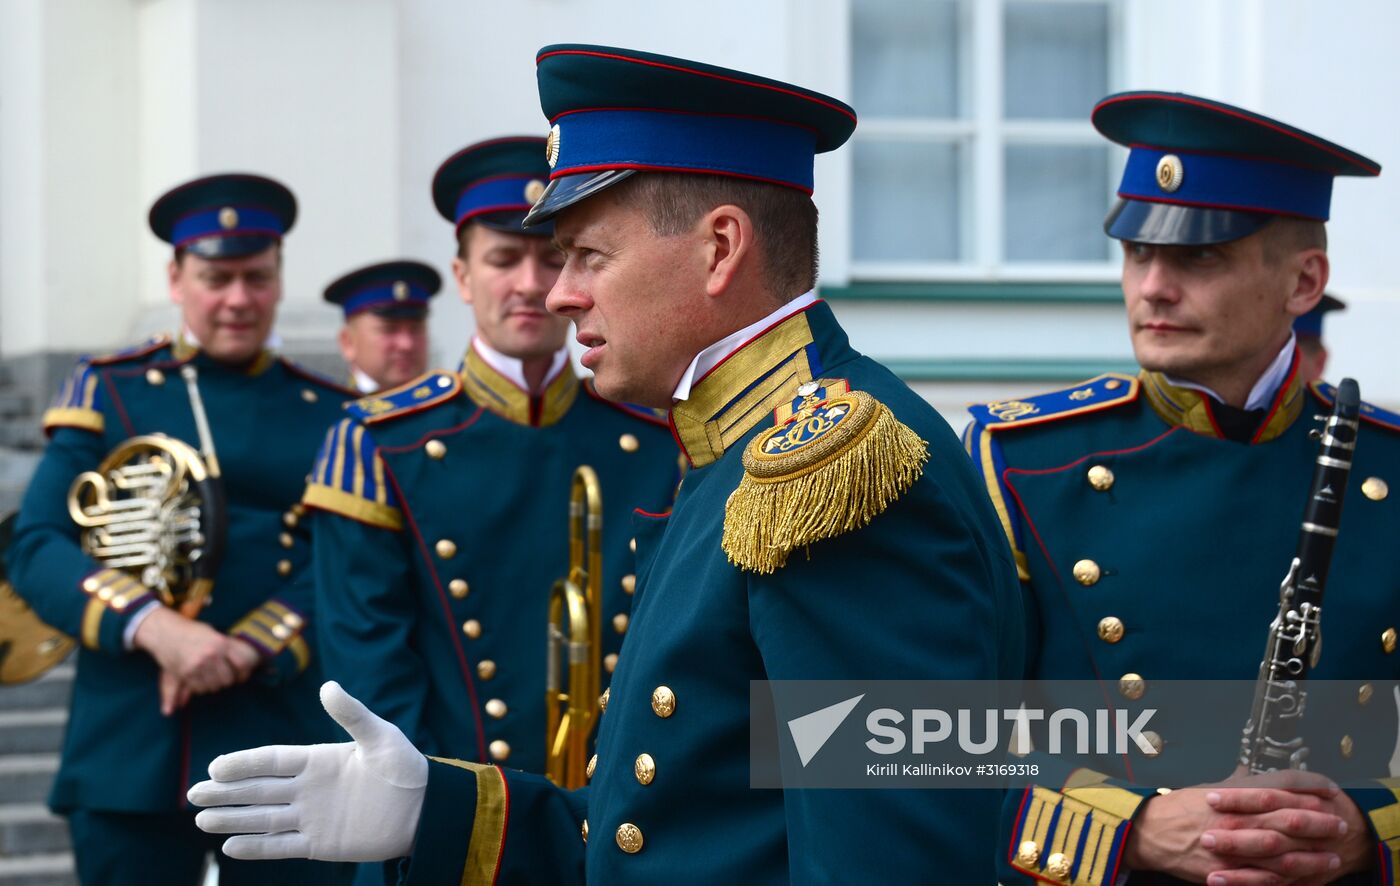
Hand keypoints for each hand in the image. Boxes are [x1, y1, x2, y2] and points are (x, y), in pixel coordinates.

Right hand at [154, 639, 260, 715]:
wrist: (165, 632)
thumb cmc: (192, 632)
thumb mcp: (213, 634)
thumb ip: (226, 648)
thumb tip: (242, 666)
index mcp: (221, 643)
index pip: (242, 663)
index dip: (244, 673)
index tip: (242, 677)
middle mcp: (212, 654)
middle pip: (227, 679)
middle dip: (226, 681)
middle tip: (222, 678)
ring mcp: (198, 664)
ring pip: (213, 685)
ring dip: (213, 686)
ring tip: (209, 679)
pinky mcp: (185, 672)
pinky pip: (198, 688)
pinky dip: (200, 688)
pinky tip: (199, 681)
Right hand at [188, 681, 428, 861]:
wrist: (426, 808)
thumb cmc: (405, 767)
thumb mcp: (380, 736)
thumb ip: (352, 714)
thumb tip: (327, 686)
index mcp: (318, 760)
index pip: (271, 760)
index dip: (243, 763)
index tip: (214, 766)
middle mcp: (308, 788)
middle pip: (258, 790)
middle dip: (226, 792)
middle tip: (193, 795)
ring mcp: (312, 817)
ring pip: (263, 818)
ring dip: (233, 820)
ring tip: (201, 820)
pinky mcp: (320, 844)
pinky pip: (282, 847)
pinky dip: (257, 848)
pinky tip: (230, 848)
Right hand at [1124, 770, 1345, 884]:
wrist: (1150, 832)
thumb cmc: (1180, 808)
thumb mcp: (1210, 788)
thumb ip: (1238, 785)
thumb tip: (1256, 775)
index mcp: (1234, 795)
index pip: (1281, 788)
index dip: (1309, 790)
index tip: (1330, 793)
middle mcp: (1237, 819)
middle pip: (1288, 820)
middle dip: (1318, 824)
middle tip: (1339, 825)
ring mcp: (1233, 847)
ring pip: (1282, 853)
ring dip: (1311, 856)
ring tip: (1331, 858)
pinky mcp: (1226, 872)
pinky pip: (1263, 879)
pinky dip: (1287, 881)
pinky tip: (1304, 880)